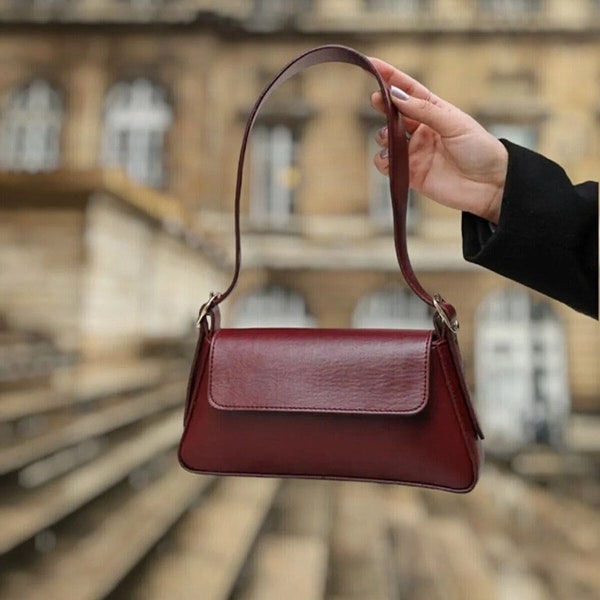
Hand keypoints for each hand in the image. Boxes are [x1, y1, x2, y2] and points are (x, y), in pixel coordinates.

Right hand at [370, 58, 507, 223]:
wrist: (490, 185)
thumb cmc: (480, 149)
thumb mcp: (455, 124)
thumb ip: (424, 111)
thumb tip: (396, 96)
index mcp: (435, 112)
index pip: (409, 90)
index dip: (390, 77)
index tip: (373, 65)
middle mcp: (422, 130)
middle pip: (393, 113)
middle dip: (382, 106)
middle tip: (376, 100)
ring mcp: (415, 152)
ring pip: (386, 139)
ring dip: (382, 135)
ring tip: (388, 137)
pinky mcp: (411, 174)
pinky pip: (388, 165)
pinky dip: (383, 161)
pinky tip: (390, 159)